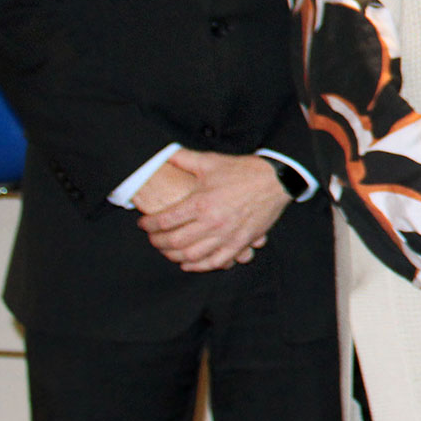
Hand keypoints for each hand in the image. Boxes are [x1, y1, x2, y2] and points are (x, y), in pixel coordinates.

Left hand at [136, 150, 287, 271]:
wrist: (276, 180)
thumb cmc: (243, 171)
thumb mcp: (210, 161)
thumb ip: (183, 158)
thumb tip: (162, 154)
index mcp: (201, 203)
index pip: (165, 221)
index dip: (149, 225)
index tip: (144, 224)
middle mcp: (212, 223)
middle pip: (174, 242)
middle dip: (157, 242)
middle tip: (152, 238)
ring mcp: (227, 236)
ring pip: (192, 256)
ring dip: (174, 256)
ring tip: (168, 251)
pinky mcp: (241, 243)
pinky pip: (216, 262)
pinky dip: (199, 266)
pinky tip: (189, 263)